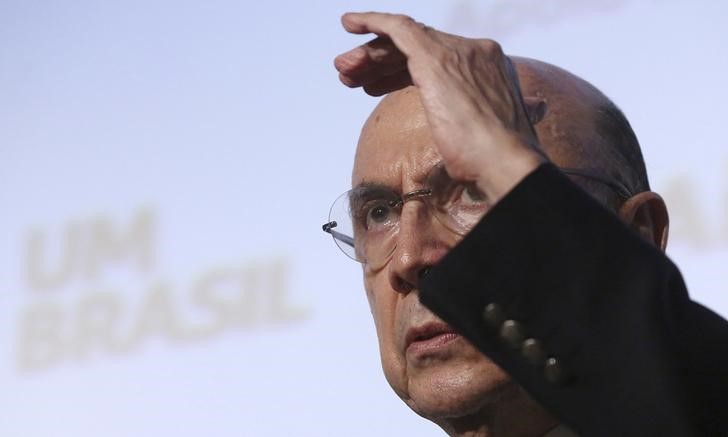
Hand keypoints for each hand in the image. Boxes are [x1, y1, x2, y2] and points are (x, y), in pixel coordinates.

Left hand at [335, 12, 545, 201]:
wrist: (504, 163)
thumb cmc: (495, 162)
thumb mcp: (490, 132)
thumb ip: (485, 116)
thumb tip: (502, 117)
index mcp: (491, 67)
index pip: (437, 58)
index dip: (400, 70)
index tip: (375, 86)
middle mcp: (477, 52)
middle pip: (418, 48)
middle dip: (381, 62)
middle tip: (352, 78)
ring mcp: (457, 52)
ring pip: (403, 40)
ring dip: (370, 55)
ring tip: (344, 70)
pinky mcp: (435, 57)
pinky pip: (398, 28)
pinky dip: (373, 21)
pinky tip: (351, 22)